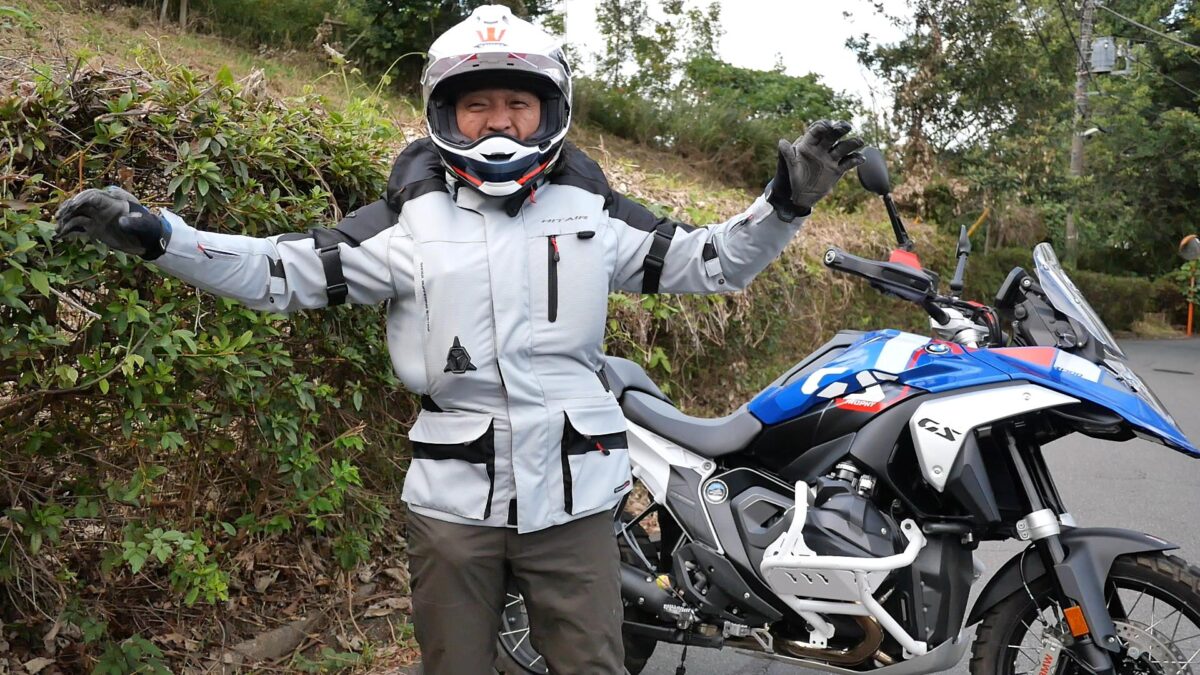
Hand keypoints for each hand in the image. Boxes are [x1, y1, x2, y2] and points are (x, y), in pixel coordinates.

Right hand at [54, 186, 169, 259]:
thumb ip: (133, 222)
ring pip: (76, 215)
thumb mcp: (143, 225)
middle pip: (80, 204)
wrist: (148, 240)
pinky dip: (69, 230)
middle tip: (59, 217)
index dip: (82, 199)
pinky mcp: (94, 228)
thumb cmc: (147, 229)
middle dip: (68, 209)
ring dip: (65, 221)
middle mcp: (101, 209)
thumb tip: (122, 221)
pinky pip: (78, 227)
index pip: (92, 196)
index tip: (73, 206)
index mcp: (112, 203)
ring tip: (57, 229)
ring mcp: (96, 218)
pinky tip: (60, 236)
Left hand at [768, 120, 865, 219]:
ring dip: (852, 143)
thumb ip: (787, 154)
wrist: (799, 195)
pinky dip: (856, 160)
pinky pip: (848, 162)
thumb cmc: (791, 178)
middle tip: (846, 126)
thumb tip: (781, 142)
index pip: (816, 131)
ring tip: (860, 141)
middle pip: (832, 135)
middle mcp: (821, 148)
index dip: (822, 127)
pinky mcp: (838, 169)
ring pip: (843, 147)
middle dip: (839, 129)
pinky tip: (861, 158)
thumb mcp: (788, 167)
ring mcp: (831, 158)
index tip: (828, 125)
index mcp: (808, 144)